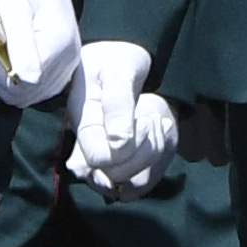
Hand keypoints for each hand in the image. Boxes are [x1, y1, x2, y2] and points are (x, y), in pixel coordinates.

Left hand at [0, 0, 82, 108]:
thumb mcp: (12, 5)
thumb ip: (20, 42)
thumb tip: (26, 79)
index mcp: (58, 44)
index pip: (22, 86)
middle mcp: (69, 59)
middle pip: (26, 95)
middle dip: (0, 77)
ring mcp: (68, 65)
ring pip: (30, 96)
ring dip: (8, 79)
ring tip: (3, 50)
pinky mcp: (63, 67)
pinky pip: (37, 90)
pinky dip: (19, 79)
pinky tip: (13, 56)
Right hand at [63, 41, 174, 195]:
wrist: (120, 62)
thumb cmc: (116, 61)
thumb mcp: (119, 71)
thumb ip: (117, 103)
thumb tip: (119, 142)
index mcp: (83, 126)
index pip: (100, 160)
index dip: (128, 148)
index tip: (146, 116)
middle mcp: (88, 150)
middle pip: (114, 178)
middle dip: (146, 152)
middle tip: (156, 119)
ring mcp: (104, 159)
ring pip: (129, 185)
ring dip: (155, 157)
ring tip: (161, 125)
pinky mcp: (120, 163)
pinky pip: (140, 183)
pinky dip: (159, 162)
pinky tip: (164, 134)